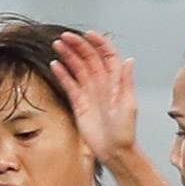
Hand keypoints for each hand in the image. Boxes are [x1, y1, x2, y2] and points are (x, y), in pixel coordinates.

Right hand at [50, 30, 138, 165]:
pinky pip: (69, 84)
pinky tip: (54, 64)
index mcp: (115, 81)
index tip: (88, 34)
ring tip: (57, 45)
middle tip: (64, 37)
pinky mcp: (79, 103)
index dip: (98, 43)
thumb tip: (129, 60)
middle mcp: (102, 83)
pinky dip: (62, 74)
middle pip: (89, 58)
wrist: (114, 151)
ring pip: (77, 68)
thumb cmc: (125, 131)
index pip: (107, 55)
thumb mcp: (129, 105)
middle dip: (77, 45)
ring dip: (68, 56)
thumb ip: (126, 82)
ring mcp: (89, 92)